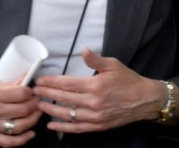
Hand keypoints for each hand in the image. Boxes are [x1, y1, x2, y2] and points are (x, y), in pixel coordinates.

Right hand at [0, 80, 40, 145]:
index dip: (31, 92)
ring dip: (33, 120)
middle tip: (37, 101)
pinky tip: (30, 133)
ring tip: (36, 113)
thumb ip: (7, 84)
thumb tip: (24, 80)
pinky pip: (8, 142)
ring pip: (19, 126)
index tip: (33, 91)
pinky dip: (22, 140)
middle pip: (23, 109)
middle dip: (35, 104)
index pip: (21, 93)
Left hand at [33, 49, 168, 133]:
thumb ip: (96, 60)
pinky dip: (63, 127)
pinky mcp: (98, 126)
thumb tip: (84, 50)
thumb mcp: (113, 65)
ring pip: (67, 114)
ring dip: (51, 110)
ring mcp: (95, 116)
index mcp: (95, 85)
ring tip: (39, 106)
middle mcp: (93, 102)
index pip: (67, 84)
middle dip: (46, 94)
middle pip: (64, 98)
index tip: (40, 81)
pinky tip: (52, 125)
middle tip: (34, 92)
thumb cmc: (129, 81)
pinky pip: (76, 128)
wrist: (144, 100)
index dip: (51, 82)